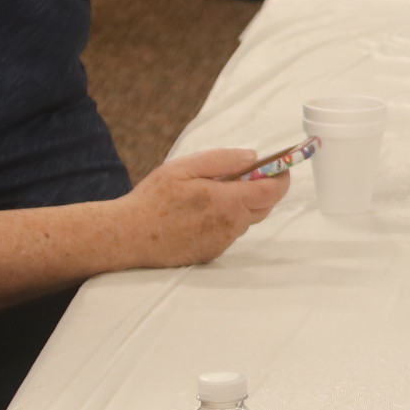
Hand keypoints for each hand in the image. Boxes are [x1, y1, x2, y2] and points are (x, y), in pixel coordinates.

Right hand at [115, 147, 289, 266]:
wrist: (128, 236)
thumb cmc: (153, 199)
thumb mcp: (184, 168)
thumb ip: (222, 160)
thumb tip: (252, 157)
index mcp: (227, 202)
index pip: (272, 191)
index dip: (281, 176)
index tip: (281, 165)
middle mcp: (230, 226)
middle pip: (264, 206)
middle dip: (262, 188)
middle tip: (245, 173)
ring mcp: (222, 242)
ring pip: (246, 220)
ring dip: (241, 204)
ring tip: (212, 192)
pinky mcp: (212, 253)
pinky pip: (229, 233)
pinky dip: (225, 219)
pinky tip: (200, 212)